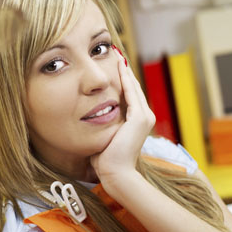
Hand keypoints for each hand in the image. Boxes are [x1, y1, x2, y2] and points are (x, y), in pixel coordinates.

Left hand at [90, 50, 154, 192]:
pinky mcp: (140, 119)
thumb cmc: (104, 160)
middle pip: (133, 89)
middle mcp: (145, 117)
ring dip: (125, 73)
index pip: (129, 96)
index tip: (111, 68)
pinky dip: (126, 81)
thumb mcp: (104, 137)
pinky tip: (119, 69)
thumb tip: (87, 118)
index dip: (121, 82)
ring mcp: (145, 118)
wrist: (114, 174)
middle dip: (123, 73)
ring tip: (117, 58)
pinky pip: (131, 94)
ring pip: (134, 89)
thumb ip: (101, 126)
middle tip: (114, 57)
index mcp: (137, 122)